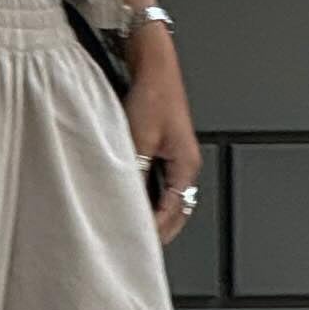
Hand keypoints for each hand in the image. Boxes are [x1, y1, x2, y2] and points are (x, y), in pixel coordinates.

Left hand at [122, 28, 202, 244]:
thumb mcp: (137, 139)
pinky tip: (124, 196)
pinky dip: (142, 195)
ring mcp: (172, 157)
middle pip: (173, 211)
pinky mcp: (159, 148)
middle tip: (132, 245)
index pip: (172, 213)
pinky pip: (154, 183)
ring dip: (147, 212)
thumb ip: (132, 174)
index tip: (136, 246)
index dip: (154, 232)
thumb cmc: (153, 93)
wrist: (151, 63)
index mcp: (186, 166)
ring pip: (163, 198)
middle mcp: (183, 164)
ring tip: (126, 225)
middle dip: (155, 229)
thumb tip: (122, 203)